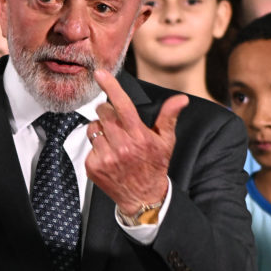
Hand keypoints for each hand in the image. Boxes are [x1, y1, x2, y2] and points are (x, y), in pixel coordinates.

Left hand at [85, 69, 188, 214]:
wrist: (143, 197)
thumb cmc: (155, 165)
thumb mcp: (166, 141)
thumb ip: (169, 117)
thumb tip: (181, 99)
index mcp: (139, 136)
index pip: (122, 105)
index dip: (111, 86)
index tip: (100, 73)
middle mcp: (122, 146)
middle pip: (103, 112)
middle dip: (108, 111)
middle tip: (118, 122)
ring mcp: (106, 157)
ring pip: (93, 127)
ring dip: (101, 129)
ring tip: (114, 140)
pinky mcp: (94, 166)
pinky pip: (89, 144)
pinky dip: (97, 145)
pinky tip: (109, 154)